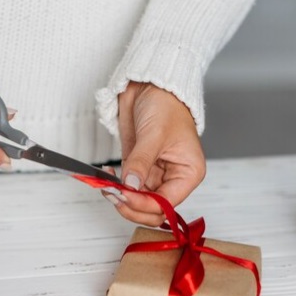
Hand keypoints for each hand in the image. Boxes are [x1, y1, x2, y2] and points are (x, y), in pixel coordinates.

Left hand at [105, 82, 205, 225]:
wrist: (151, 86)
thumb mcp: (154, 134)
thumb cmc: (166, 104)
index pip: (167, 203)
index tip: (124, 195)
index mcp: (188, 173)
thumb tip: (131, 185)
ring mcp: (155, 177)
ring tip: (108, 186)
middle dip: (132, 206)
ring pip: (138, 203)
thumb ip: (141, 162)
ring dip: (121, 199)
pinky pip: (127, 190)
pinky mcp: (138, 170)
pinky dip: (116, 189)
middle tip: (114, 194)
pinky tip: (107, 177)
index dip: (144, 204)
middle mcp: (174, 179)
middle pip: (153, 210)